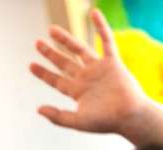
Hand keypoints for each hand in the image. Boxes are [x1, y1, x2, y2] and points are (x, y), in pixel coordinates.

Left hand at [30, 8, 149, 134]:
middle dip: (51, 53)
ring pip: (80, 50)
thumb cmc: (107, 122)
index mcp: (79, 92)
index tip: (31, 66)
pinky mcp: (114, 63)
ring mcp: (100, 69)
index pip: (57, 80)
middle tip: (37, 43)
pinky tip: (94, 13)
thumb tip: (39, 110)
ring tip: (51, 30)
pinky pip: (107, 41)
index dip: (44, 73)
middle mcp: (87, 78)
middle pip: (65, 63)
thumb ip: (59, 117)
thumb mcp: (79, 122)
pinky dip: (102, 27)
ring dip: (66, 40)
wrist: (130, 116)